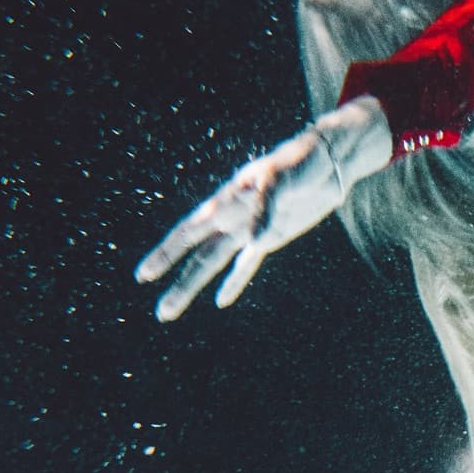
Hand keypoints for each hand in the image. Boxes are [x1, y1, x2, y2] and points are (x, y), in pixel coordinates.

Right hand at [134, 96, 388, 319]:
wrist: (328, 161)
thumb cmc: (301, 161)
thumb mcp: (282, 178)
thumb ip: (267, 206)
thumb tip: (254, 241)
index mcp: (227, 201)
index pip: (188, 232)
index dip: (166, 254)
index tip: (144, 275)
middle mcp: (232, 216)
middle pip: (197, 254)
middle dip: (177, 280)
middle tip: (161, 312)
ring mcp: (251, 227)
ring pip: (215, 262)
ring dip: (195, 285)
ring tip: (174, 308)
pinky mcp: (272, 235)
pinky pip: (247, 263)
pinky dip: (235, 281)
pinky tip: (222, 300)